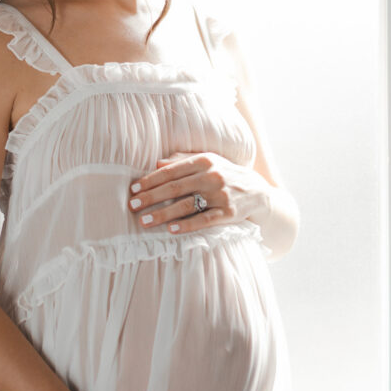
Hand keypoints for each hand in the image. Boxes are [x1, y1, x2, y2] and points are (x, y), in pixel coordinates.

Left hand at [128, 151, 268, 234]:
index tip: (133, 189)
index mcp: (203, 160)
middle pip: (174, 188)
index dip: (150, 180)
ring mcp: (220, 195)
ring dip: (163, 214)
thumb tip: (156, 164)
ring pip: (186, 205)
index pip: (170, 171)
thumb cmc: (225, 175)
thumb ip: (182, 161)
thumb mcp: (207, 161)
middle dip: (150, 198)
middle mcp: (212, 176)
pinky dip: (187, 225)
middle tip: (132, 206)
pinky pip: (204, 220)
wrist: (258, 192)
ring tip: (145, 221)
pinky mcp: (228, 213)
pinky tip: (171, 230)